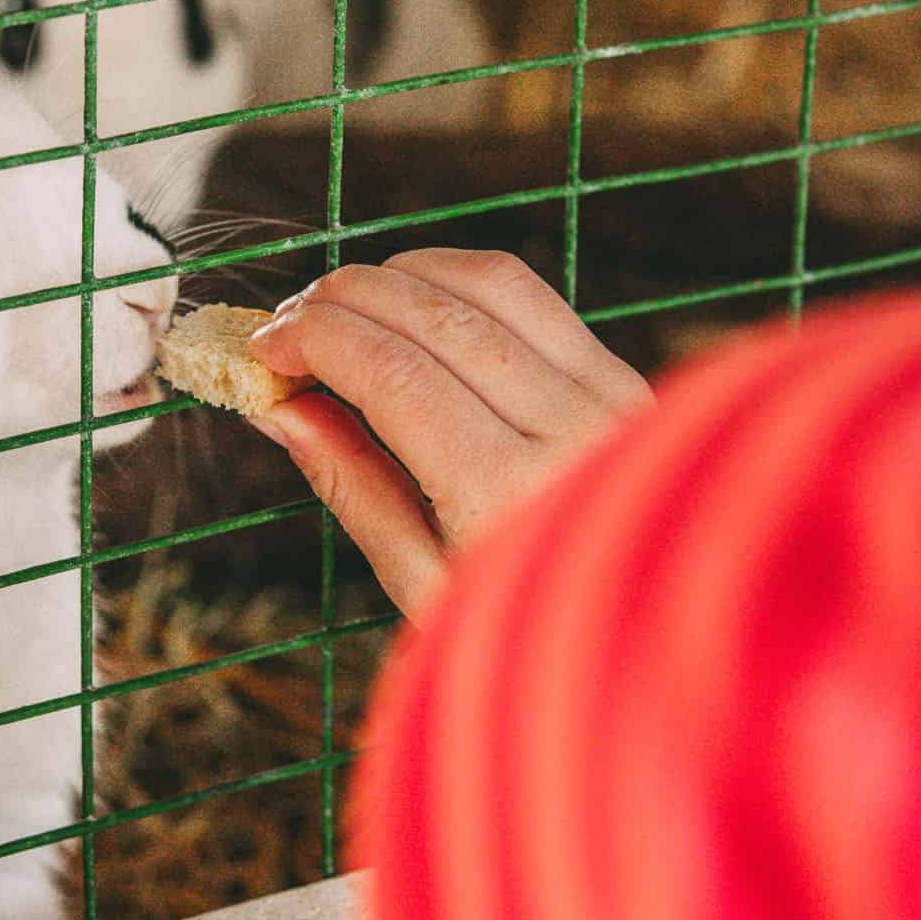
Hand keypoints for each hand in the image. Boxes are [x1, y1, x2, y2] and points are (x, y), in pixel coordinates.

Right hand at [249, 249, 651, 621]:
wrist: (656, 643)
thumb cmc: (529, 640)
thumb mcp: (424, 586)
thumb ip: (353, 487)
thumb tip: (279, 409)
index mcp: (506, 494)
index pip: (391, 373)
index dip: (315, 341)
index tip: (264, 347)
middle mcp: (567, 428)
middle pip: (431, 317)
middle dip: (342, 300)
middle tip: (286, 322)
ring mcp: (607, 393)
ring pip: (485, 285)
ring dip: (397, 276)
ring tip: (340, 305)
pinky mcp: (623, 378)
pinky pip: (532, 296)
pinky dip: (459, 280)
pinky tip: (414, 300)